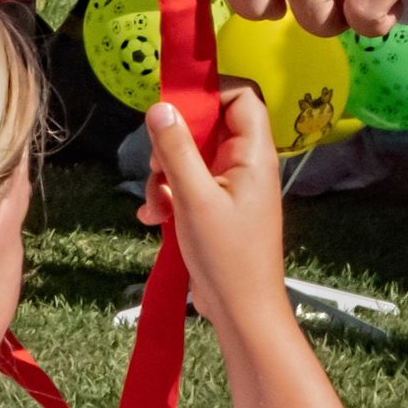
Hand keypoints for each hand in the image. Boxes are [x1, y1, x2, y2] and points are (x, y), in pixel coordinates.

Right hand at [139, 85, 289, 340]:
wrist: (242, 312)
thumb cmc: (227, 256)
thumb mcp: (194, 199)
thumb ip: (176, 151)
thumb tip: (159, 107)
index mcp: (254, 155)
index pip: (242, 98)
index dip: (209, 95)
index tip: (173, 108)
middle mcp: (245, 165)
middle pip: (208, 127)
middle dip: (174, 144)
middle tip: (156, 168)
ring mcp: (230, 187)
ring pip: (191, 158)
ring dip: (165, 176)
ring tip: (155, 206)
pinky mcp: (216, 207)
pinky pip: (187, 185)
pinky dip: (168, 197)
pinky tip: (153, 218)